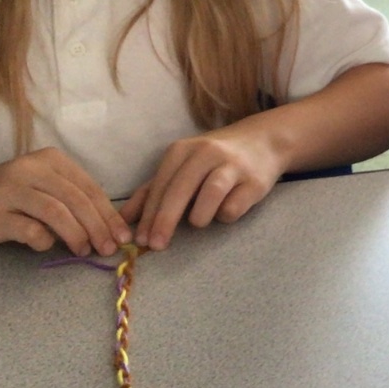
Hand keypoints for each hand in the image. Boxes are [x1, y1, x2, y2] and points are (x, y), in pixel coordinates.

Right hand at [0, 147, 130, 255]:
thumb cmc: (12, 195)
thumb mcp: (46, 186)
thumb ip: (74, 200)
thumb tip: (112, 229)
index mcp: (50, 159)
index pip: (89, 188)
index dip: (109, 214)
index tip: (123, 237)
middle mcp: (30, 169)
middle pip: (76, 200)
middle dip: (98, 227)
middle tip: (108, 249)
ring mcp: (10, 190)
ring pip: (56, 213)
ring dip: (76, 235)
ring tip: (84, 250)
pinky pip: (30, 230)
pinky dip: (44, 241)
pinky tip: (47, 245)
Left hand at [122, 125, 285, 249]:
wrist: (263, 141)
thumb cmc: (214, 159)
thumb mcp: (181, 167)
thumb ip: (152, 191)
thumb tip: (124, 219)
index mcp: (182, 150)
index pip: (160, 186)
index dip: (148, 215)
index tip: (140, 240)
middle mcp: (206, 153)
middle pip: (180, 190)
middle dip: (165, 220)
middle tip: (156, 246)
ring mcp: (233, 165)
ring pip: (210, 194)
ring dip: (199, 215)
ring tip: (198, 223)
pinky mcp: (255, 181)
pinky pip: (235, 206)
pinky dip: (226, 214)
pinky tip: (224, 212)